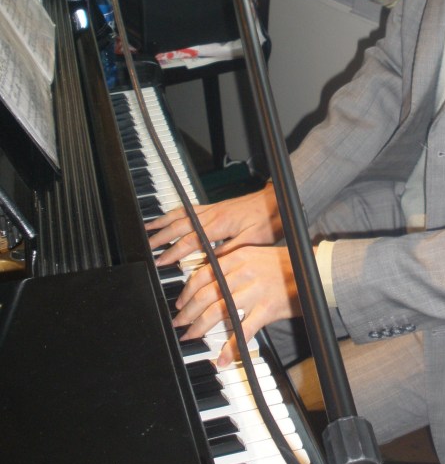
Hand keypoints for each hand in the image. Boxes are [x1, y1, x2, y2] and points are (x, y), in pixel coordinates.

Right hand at [147, 181, 282, 265]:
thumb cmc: (268, 220)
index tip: (162, 261)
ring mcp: (213, 209)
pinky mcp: (216, 207)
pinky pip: (190, 209)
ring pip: (182, 214)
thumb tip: (211, 262)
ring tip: (149, 228)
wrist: (277, 201)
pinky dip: (176, 213)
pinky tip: (169, 217)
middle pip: (180, 225)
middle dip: (162, 236)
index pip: (191, 240)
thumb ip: (230, 251)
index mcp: (220, 224)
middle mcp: (213, 214)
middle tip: (147, 246)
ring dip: (164, 221)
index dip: (174, 251)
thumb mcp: (252, 240)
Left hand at [173, 244, 301, 366]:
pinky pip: (243, 331)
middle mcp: (243, 272)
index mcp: (238, 258)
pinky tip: (222, 359)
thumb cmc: (287, 265)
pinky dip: (231, 347)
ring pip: (218, 312)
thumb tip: (210, 279)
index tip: (180, 303)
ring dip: (201, 327)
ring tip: (192, 337)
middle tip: (180, 324)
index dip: (187, 292)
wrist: (314, 271)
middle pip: (206, 294)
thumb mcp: (255, 256)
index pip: (203, 274)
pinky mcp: (266, 309)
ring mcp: (254, 291)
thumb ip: (233, 265)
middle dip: (188, 312)